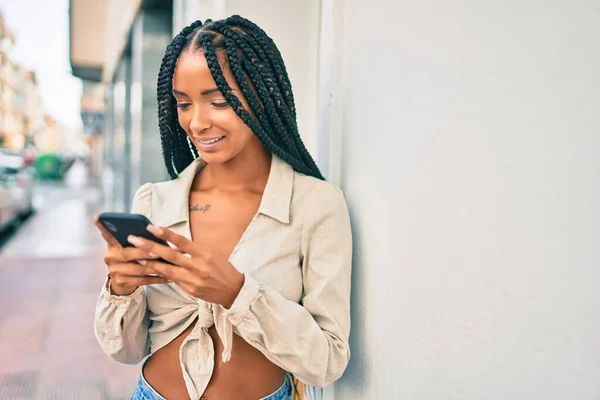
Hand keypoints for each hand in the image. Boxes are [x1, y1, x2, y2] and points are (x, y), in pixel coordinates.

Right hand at [94, 216, 168, 295]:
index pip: (107, 234)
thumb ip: (137, 239)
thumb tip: (155, 229)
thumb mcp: (130, 247)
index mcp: (113, 245)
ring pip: (137, 269)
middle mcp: (111, 257)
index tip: (98, 217)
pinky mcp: (122, 282)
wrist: (123, 281)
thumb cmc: (131, 258)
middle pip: (127, 254)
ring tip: (168, 264)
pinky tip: (168, 277)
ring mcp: (115, 271)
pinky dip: (156, 279)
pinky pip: (142, 281)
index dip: (102, 226)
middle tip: (158, 251)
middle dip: (144, 252)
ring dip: (154, 267)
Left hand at [126, 225, 244, 307]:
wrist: (233, 290)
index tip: (151, 227)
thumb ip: (193, 249)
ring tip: (136, 256)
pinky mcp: (190, 290)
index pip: (182, 241)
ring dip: (150, 263)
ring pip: (167, 270)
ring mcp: (193, 280)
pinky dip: (161, 274)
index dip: (166, 234)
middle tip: (134, 239)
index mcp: (204, 253)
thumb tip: (173, 243)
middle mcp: (197, 266)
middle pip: (170, 255)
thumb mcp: (211, 253)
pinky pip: (172, 280)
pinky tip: (150, 269)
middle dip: (150, 247)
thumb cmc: (222, 268)